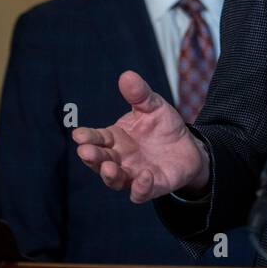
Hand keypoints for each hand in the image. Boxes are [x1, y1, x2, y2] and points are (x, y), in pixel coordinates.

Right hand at [73, 70, 209, 202]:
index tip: (78, 135)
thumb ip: (140, 95)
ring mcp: (133, 174)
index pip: (96, 138)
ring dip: (109, 175)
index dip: (87, 137)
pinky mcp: (151, 187)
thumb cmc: (163, 126)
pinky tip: (144, 175)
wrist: (187, 147)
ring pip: (115, 180)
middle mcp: (119, 158)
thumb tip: (127, 75)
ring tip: (108, 168)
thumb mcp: (153, 106)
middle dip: (92, 157)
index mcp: (115, 138)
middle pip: (100, 160)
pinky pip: (140, 192)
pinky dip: (140, 187)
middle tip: (85, 151)